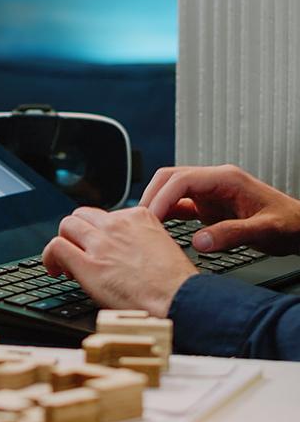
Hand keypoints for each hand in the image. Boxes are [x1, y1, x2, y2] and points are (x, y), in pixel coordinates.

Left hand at [42, 206, 197, 316]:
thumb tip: (121, 250)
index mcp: (139, 218)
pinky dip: (49, 257)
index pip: (105, 215)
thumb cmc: (175, 283)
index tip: (96, 248)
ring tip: (65, 264)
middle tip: (77, 254)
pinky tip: (55, 270)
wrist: (179, 299)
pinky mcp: (88, 265)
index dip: (96, 233)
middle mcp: (118, 226)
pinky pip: (57, 247)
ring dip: (63, 243)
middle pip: (81, 216)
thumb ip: (139, 240)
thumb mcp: (162, 246)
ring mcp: (102, 244)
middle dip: (76, 234)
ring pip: (66, 226)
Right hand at [140, 165, 299, 254]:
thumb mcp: (265, 230)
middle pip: (169, 179)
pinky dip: (165, 215)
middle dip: (150, 198)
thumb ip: (232, 234)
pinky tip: (157, 229)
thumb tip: (199, 242)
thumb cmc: (289, 224)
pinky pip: (178, 205)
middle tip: (138, 222)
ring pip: (170, 190)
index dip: (161, 198)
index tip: (149, 218)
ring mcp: (209, 193)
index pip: (181, 180)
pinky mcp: (207, 206)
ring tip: (142, 226)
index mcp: (226, 179)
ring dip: (155, 206)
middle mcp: (214, 182)